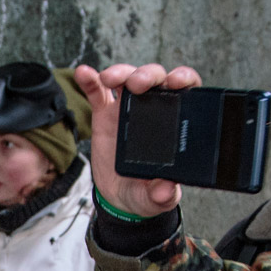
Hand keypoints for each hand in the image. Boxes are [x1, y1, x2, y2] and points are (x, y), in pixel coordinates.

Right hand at [74, 63, 199, 219]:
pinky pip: (98, 91)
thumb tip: (166, 190)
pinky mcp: (105, 114)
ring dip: (120, 72)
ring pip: (127, 78)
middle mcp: (153, 111)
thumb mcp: (156, 198)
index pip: (186, 91)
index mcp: (173, 124)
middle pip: (154, 79)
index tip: (175, 82)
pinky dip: (91, 80)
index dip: (183, 79)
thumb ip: (162, 195)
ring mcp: (128, 109)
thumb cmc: (144, 192)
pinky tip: (84, 74)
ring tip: (108, 78)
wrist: (118, 197)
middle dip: (147, 74)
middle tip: (137, 84)